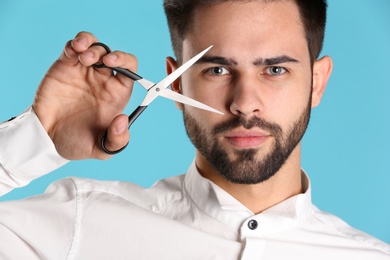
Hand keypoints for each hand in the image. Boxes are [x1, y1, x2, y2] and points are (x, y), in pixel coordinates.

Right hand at [33, 32, 134, 159]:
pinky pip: (73, 48)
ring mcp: (84, 72)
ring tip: (84, 57)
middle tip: (101, 61)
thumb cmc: (76, 143)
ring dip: (92, 46)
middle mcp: (102, 80)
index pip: (130, 71)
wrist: (46, 140)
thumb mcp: (101, 149)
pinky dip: (76, 44)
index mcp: (116, 95)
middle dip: (111, 53)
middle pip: (113, 55)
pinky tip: (74, 50)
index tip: (116, 65)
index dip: (126, 62)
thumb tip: (123, 120)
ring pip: (94, 47)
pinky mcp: (65, 67)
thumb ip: (117, 140)